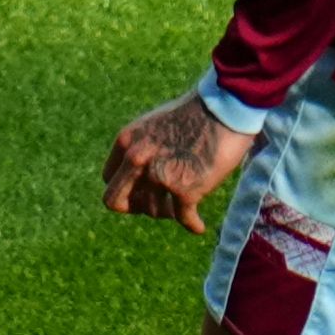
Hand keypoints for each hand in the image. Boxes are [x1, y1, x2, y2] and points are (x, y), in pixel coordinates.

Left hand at [101, 91, 258, 228]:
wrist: (226, 108)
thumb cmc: (197, 113)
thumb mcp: (155, 125)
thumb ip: (142, 148)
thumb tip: (140, 174)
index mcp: (126, 141)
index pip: (108, 179)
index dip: (124, 189)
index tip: (140, 192)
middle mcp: (136, 159)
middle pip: (117, 202)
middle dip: (136, 206)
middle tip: (155, 207)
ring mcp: (159, 176)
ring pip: (153, 211)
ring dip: (169, 211)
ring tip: (183, 206)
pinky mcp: (185, 190)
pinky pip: (183, 218)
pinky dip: (192, 224)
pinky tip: (198, 227)